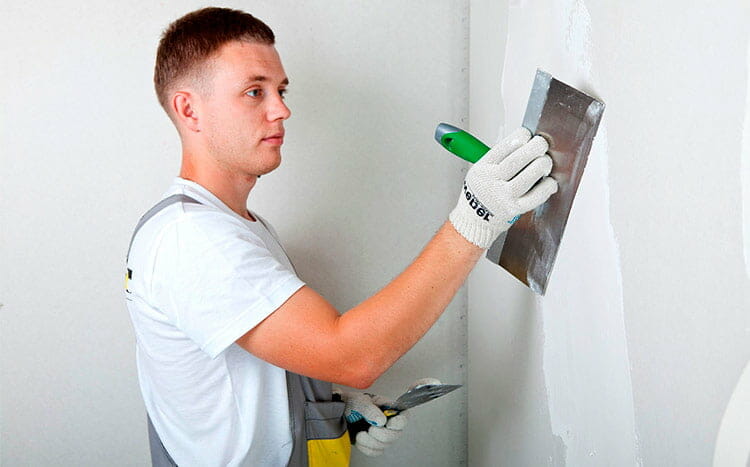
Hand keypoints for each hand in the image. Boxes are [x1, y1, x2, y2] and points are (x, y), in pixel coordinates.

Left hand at [335, 378, 440, 456]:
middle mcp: (389, 420)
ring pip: (386, 444)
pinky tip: (361, 439)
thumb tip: (382, 420)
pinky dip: (367, 448)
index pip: (407, 406)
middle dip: (382, 434)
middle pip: (397, 432)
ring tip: (361, 433)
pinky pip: (377, 451)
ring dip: (371, 441)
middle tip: (369, 428)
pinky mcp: (376, 443)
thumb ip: (370, 410)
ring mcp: (383, 432)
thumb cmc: (348, 404)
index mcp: (389, 406)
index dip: (420, 395)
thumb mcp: (358, 403)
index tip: (434, 384)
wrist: (337, 415)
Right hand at [449, 127, 557, 247]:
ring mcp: (503, 197)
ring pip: (527, 177)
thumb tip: (527, 142)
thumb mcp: (480, 170)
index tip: (527, 135)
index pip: (504, 146)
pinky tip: (549, 182)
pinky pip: (535, 197)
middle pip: (517, 160)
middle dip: (535, 147)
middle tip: (541, 144)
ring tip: (545, 161)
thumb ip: (500, 157)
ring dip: (542, 165)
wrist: (474, 220)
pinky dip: (546, 188)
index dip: (520, 136)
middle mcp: (492, 181)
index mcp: (483, 168)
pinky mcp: (514, 209)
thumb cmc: (481, 192)